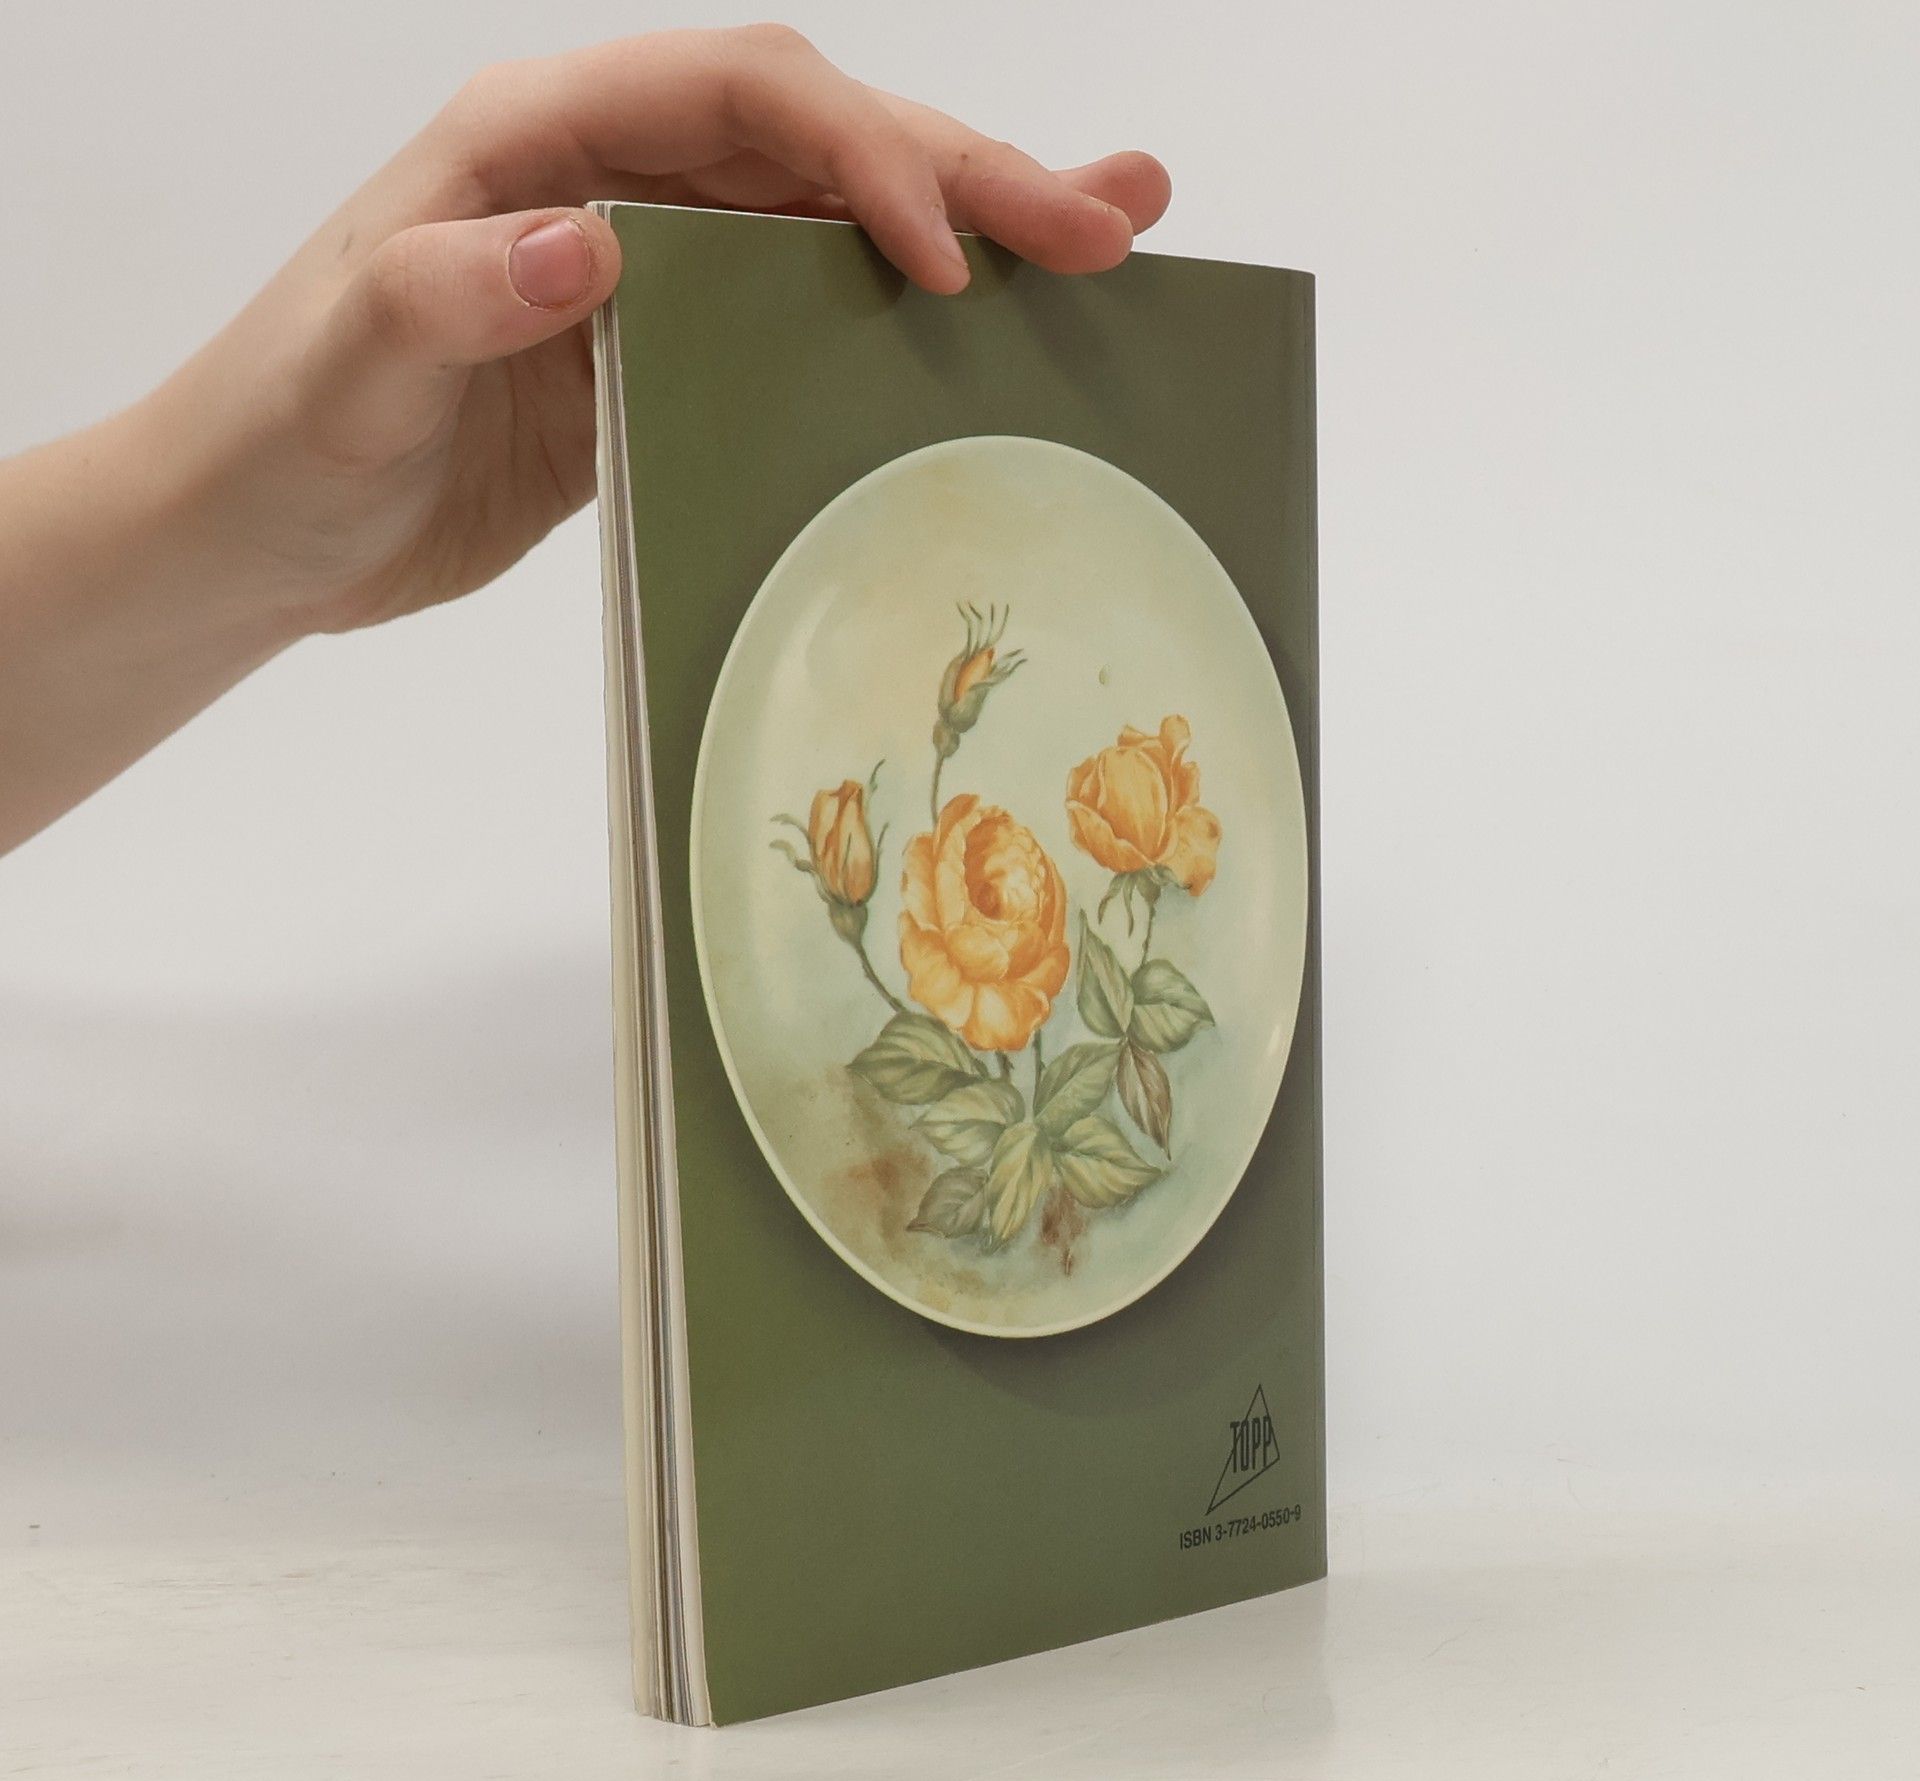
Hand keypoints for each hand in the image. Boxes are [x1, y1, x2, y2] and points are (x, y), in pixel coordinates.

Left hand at [144, 25, 1170, 636]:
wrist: (261, 531)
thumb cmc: (284, 434)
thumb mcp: (348, 364)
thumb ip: (451, 289)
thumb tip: (595, 243)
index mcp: (539, 138)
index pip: (737, 99)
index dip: (858, 155)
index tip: (945, 255)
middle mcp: (617, 178)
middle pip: (823, 139)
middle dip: (969, 173)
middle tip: (1108, 221)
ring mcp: (656, 268)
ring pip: (837, 218)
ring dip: (974, 223)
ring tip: (1113, 235)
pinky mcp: (673, 358)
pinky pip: (808, 316)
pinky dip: (905, 318)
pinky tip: (997, 329)